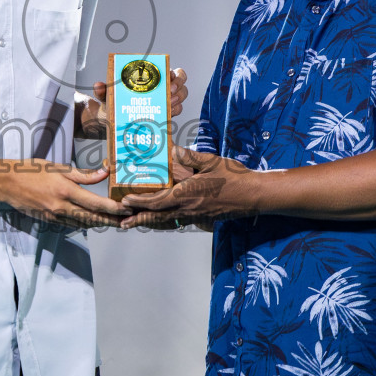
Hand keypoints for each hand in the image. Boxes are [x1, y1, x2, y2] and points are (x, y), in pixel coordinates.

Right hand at [0, 161, 128, 228]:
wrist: (6, 183)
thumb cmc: (31, 170)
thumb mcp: (57, 167)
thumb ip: (82, 174)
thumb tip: (104, 173)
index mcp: (64, 190)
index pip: (95, 203)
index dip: (113, 208)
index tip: (127, 209)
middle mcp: (61, 206)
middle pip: (92, 218)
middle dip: (111, 221)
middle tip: (127, 220)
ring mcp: (54, 216)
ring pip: (83, 224)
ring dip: (99, 223)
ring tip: (115, 221)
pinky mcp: (48, 220)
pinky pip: (71, 224)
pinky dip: (84, 223)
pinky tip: (93, 220)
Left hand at [80, 67, 188, 137]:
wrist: (110, 121)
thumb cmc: (112, 103)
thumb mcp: (107, 95)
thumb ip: (103, 90)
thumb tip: (98, 86)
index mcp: (153, 78)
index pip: (172, 71)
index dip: (176, 75)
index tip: (169, 80)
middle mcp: (162, 87)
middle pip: (181, 83)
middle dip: (179, 88)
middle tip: (171, 94)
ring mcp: (165, 101)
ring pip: (181, 97)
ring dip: (178, 101)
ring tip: (169, 106)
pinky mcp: (164, 114)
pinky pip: (176, 111)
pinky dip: (174, 112)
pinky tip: (167, 115)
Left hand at [119, 145, 259, 229]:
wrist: (253, 195)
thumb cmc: (234, 177)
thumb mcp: (211, 161)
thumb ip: (190, 157)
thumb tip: (173, 151)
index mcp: (188, 194)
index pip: (158, 201)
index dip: (140, 202)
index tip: (126, 201)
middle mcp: (188, 208)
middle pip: (157, 216)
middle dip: (138, 218)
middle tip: (122, 221)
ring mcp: (195, 215)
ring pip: (167, 220)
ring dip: (149, 222)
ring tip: (134, 224)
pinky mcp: (202, 217)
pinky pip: (178, 220)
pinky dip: (164, 220)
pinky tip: (160, 218)